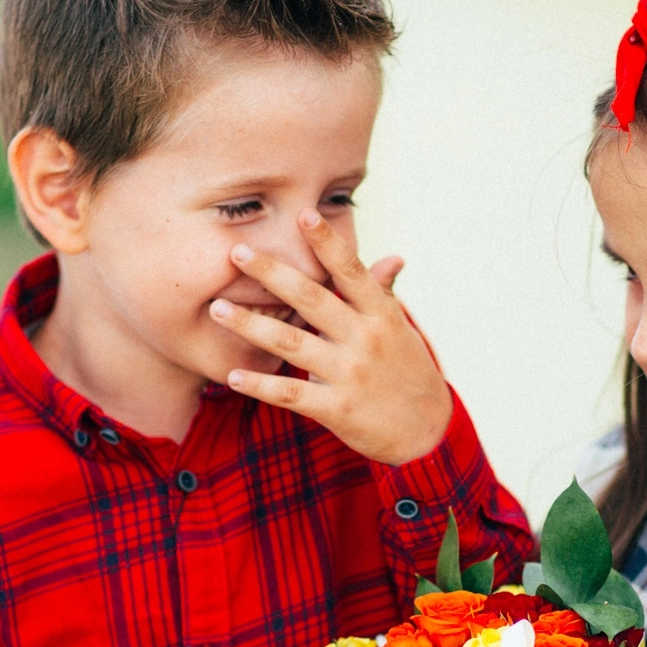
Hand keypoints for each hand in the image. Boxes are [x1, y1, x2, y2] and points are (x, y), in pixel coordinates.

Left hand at [208, 209, 451, 465]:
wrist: (429, 432)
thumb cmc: (410, 373)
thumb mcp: (402, 330)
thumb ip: (384, 294)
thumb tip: (393, 257)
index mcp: (380, 314)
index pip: (351, 270)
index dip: (328, 242)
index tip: (304, 214)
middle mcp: (364, 338)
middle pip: (311, 298)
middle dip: (272, 273)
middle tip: (236, 251)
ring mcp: (350, 374)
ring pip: (292, 343)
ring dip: (251, 325)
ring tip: (217, 308)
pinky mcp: (337, 408)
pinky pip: (291, 393)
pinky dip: (261, 385)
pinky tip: (233, 376)